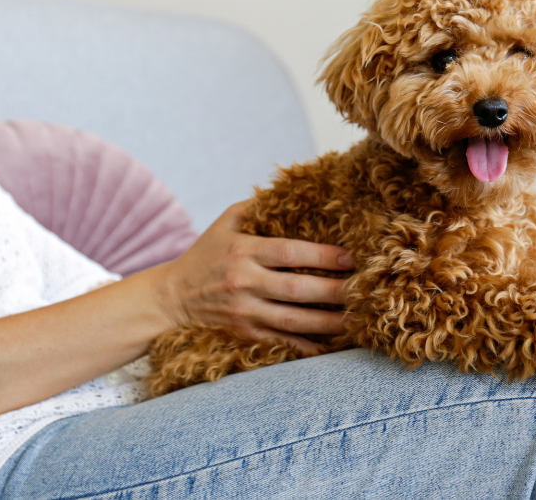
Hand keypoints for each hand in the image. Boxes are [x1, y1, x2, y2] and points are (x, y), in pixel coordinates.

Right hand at [153, 201, 354, 354]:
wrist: (170, 299)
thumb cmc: (205, 255)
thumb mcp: (225, 223)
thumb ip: (256, 207)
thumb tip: (292, 190)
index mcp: (243, 251)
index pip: (289, 253)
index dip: (323, 256)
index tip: (351, 257)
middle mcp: (244, 283)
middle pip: (297, 290)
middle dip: (334, 291)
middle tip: (365, 290)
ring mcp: (245, 313)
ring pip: (294, 321)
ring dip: (329, 323)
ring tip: (357, 319)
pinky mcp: (245, 335)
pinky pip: (283, 343)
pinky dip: (308, 347)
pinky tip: (333, 345)